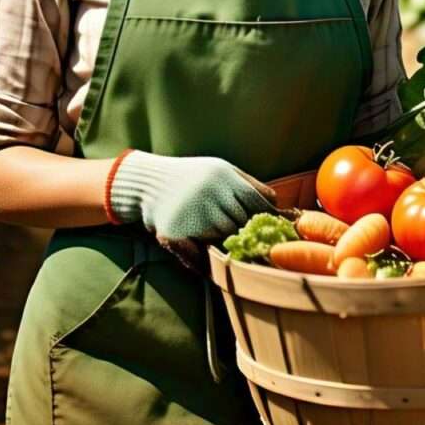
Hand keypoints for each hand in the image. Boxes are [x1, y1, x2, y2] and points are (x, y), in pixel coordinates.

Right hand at [108, 150, 276, 239]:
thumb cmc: (190, 176)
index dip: (265, 217)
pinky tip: (207, 251)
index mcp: (222, 176)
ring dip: (229, 242)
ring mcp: (192, 212)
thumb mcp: (219, 169)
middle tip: (253, 242)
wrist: (147, 183)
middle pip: (242, 222)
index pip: (256, 201)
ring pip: (225, 237)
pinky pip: (201, 251)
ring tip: (227, 244)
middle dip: (248, 232)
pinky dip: (207, 256)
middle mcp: (209, 192)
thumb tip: (276, 203)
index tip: (270, 228)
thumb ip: (248, 184)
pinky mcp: (175, 231)